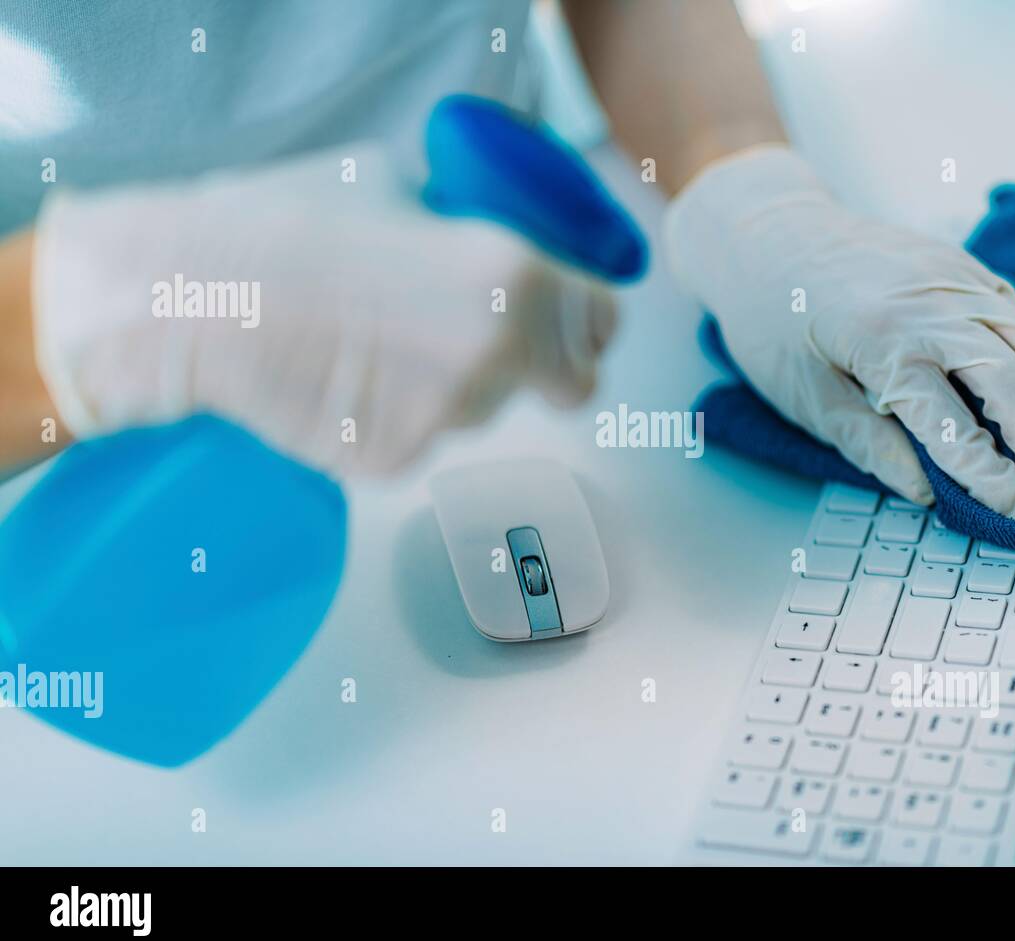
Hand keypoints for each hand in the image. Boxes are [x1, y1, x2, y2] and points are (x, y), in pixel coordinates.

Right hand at [31, 144, 615, 476]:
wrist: (197, 297)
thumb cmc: (286, 224)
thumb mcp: (395, 189)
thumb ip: (460, 225)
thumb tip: (476, 233)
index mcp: (514, 275)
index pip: (602, 322)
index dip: (593, 327)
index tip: (583, 332)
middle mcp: (497, 355)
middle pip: (564, 386)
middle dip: (538, 370)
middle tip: (482, 345)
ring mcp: (448, 417)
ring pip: (480, 412)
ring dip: (453, 389)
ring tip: (376, 346)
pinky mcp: (395, 462)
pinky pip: (416, 440)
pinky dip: (392, 420)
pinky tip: (340, 380)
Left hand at [664, 145, 1014, 521]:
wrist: (765, 229)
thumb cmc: (770, 315)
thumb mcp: (802, 395)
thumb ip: (868, 445)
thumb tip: (927, 492)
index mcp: (884, 343)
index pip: (958, 428)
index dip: (995, 482)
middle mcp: (930, 305)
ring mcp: (951, 277)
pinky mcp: (958, 264)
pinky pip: (1013, 313)